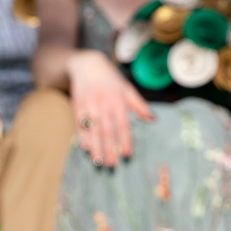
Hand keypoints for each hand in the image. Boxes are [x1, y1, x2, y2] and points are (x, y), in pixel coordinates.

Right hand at [67, 50, 153, 167]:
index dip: (125, 140)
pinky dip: (82, 137)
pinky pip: (80, 125)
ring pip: (92, 130)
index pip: (123, 124)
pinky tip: (86, 149)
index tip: (128, 155)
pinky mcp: (77, 106)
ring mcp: (89, 105)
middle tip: (112, 165)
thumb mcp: (127, 88)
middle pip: (107, 130)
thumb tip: (153, 119)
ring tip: (98, 162)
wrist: (86, 65)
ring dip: (95, 147)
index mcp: (118, 100)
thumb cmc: (110, 79)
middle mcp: (103, 103)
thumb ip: (139, 105)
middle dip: (109, 149)